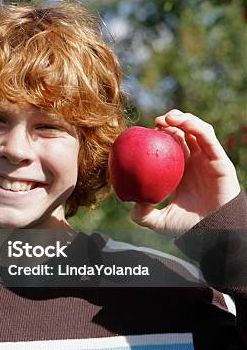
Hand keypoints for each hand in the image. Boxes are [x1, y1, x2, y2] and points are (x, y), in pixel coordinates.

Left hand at [130, 109, 241, 236]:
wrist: (213, 231)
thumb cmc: (188, 227)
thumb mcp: (159, 221)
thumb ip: (142, 215)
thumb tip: (130, 205)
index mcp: (180, 171)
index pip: (170, 146)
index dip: (159, 135)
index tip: (144, 132)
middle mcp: (195, 162)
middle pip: (183, 134)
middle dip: (170, 122)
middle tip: (155, 122)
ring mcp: (208, 159)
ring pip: (196, 130)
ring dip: (183, 119)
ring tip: (168, 117)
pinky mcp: (220, 159)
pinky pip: (208, 138)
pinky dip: (196, 126)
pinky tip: (182, 122)